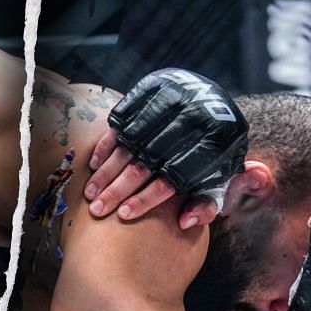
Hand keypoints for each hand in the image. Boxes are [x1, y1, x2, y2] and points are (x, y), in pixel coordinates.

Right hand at [88, 68, 247, 228]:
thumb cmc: (212, 152)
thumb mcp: (219, 178)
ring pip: (128, 143)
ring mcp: (169, 102)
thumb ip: (207, 204)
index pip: (171, 179)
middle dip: (117, 189)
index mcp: (211, 147)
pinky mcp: (151, 89)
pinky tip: (95, 165)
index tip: (123, 215)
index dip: (145, 198)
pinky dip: (106, 143)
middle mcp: (190, 121)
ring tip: (90, 193)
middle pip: (145, 162)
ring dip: (106, 170)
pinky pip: (121, 120)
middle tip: (97, 209)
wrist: (213, 102)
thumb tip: (184, 221)